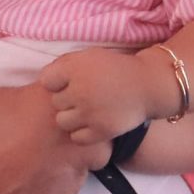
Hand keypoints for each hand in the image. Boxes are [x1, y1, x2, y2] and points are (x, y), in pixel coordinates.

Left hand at [40, 46, 156, 146]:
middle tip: (84, 97)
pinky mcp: (100, 130)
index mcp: (74, 69)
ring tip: (86, 111)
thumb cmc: (115, 69)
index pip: (46, 81)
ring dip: (72, 117)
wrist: (147, 85)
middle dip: (67, 100)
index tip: (69, 82)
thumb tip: (46, 80)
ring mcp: (89, 112)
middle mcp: (79, 91)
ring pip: (62, 122)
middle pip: (55, 103)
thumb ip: (65, 65)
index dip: (57, 82)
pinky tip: (92, 123)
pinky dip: (82, 132)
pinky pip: (76, 137)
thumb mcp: (89, 56)